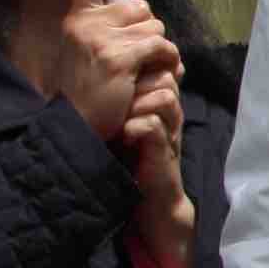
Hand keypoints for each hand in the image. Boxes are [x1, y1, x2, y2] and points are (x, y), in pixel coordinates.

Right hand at [58, 0, 181, 141]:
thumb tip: (140, 12)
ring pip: (154, 26)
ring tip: (143, 71)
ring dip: (158, 49)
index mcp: (77, 19)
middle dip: (147, 31)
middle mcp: (87, 24)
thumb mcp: (87, 53)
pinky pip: (161, 45)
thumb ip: (106, 29)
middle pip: (140, 8)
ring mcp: (102, 39)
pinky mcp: (120, 57)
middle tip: (138, 58)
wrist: (76, 127)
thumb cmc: (88, 93)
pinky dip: (166, 60)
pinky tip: (154, 74)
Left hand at [122, 66, 195, 267]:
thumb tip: (97, 74)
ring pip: (163, 96)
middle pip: (163, 76)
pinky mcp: (166, 150)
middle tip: (118, 103)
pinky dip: (135, 127)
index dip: (139, 71)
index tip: (115, 86)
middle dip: (137, 85)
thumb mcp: (125, 123)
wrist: (150, 200)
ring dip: (137, 104)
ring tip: (121, 120)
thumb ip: (121, 101)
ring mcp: (171, 129)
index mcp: (161, 101)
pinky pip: (152, 123)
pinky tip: (125, 136)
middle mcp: (171, 112)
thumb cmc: (133, 160)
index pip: (159, 67)